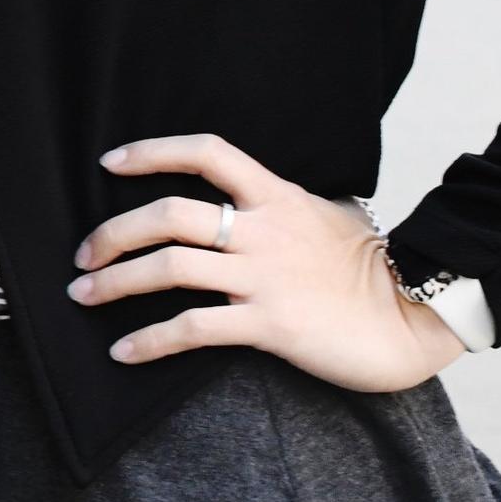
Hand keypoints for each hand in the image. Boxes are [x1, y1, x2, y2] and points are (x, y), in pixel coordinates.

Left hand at [70, 133, 463, 394]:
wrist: (417, 315)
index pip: (207, 153)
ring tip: (84, 295)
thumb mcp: (333, 215)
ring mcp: (263, 277)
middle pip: (168, 214)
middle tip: (83, 255)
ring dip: (115, 282)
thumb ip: (289, 205)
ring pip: (169, 267)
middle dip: (113, 232)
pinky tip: (123, 350)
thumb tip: (260, 198)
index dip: (152, 151)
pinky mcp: (268, 324)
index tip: (109, 162)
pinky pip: (193, 328)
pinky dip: (149, 340)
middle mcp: (263, 230)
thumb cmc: (374, 268)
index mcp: (277, 197)